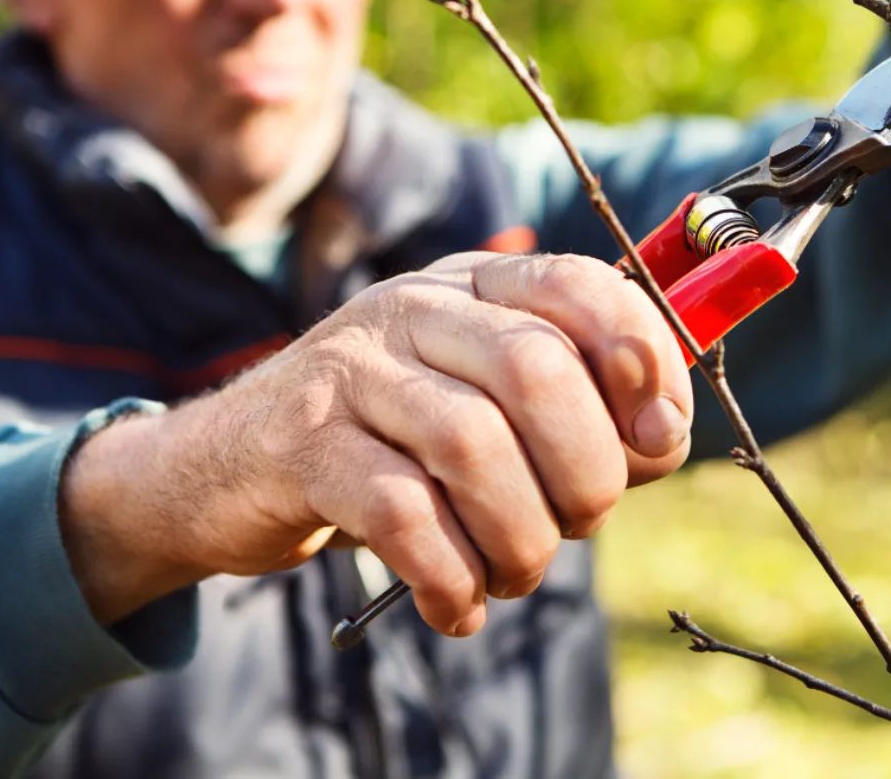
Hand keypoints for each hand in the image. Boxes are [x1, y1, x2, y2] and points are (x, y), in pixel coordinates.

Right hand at [60, 253, 692, 634]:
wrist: (230, 464)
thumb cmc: (390, 439)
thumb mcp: (485, 401)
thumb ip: (580, 411)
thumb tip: (661, 438)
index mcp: (473, 286)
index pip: (580, 284)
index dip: (643, 359)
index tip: (655, 439)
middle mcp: (414, 309)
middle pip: (535, 369)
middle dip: (586, 469)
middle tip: (579, 522)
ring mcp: (352, 370)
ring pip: (473, 445)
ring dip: (521, 538)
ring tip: (514, 573)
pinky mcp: (304, 444)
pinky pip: (403, 515)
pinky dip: (451, 579)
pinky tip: (457, 605)